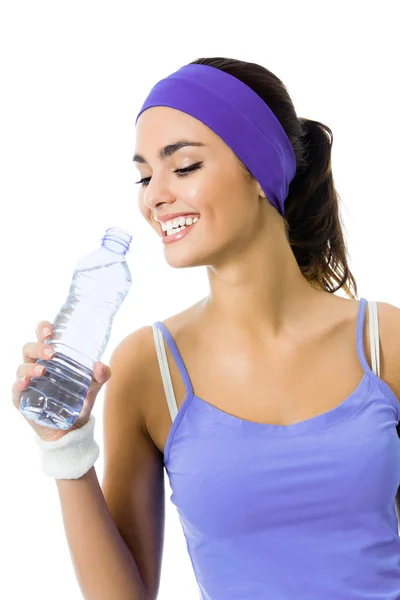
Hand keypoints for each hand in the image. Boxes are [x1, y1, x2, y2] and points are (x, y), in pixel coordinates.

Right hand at [12, 321, 111, 441]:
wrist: (71, 430)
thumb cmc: (78, 401)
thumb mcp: (92, 388)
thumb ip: (100, 377)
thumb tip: (101, 366)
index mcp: (52, 358)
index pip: (42, 336)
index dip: (43, 328)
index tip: (50, 330)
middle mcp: (37, 365)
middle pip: (29, 348)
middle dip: (38, 347)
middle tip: (51, 353)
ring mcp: (28, 382)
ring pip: (22, 367)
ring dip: (30, 367)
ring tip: (43, 371)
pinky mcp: (23, 399)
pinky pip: (16, 389)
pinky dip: (19, 384)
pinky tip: (25, 382)